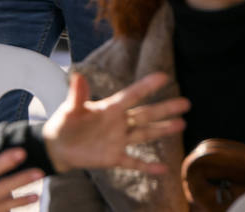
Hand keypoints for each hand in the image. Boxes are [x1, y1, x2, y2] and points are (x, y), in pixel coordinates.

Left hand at [41, 72, 188, 174]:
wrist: (58, 146)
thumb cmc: (64, 123)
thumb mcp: (70, 109)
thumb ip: (77, 95)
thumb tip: (78, 75)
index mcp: (109, 108)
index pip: (131, 95)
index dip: (146, 86)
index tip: (163, 76)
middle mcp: (118, 123)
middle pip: (145, 115)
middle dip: (165, 109)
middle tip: (186, 103)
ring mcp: (118, 140)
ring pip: (144, 134)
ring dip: (162, 130)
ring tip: (182, 124)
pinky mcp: (114, 157)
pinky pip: (134, 162)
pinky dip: (148, 166)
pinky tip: (164, 168)